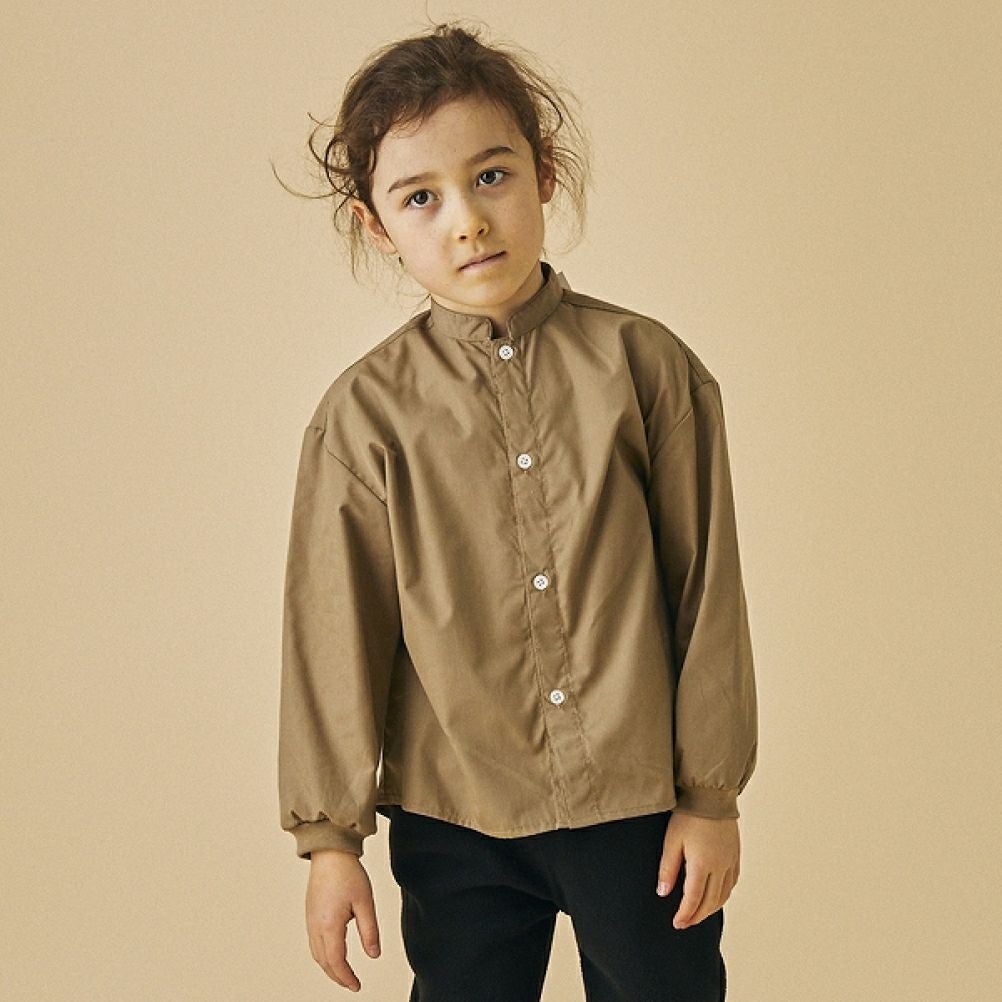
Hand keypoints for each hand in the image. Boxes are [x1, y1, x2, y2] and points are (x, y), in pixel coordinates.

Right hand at [306, 849, 381, 992]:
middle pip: (324, 961)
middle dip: (337, 976)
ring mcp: (310, 920)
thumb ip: (369, 931)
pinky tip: (333, 952)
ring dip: (329, 966)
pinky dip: (323, 954)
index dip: (347, 977)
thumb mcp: (365, 902)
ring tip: (344, 972)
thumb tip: (374, 954)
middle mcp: (315, 925)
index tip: (356, 986)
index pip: (336, 961)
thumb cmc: (347, 872)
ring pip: (316, 953)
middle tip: (352, 983)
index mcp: (329, 924)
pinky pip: (313, 942)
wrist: (330, 852)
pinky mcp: (310, 914)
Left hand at [657, 813, 740, 928]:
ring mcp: (730, 861)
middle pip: (710, 902)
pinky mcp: (735, 855)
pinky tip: (715, 896)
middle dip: (697, 916)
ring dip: (711, 908)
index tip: (677, 923)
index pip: (694, 899)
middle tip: (684, 923)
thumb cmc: (688, 814)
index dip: (685, 914)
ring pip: (724, 895)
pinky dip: (723, 895)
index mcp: (702, 864)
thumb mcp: (672, 840)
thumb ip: (667, 868)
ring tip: (698, 913)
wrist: (711, 795)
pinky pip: (732, 883)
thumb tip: (663, 893)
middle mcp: (720, 866)